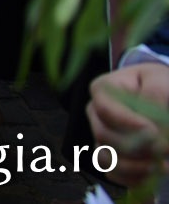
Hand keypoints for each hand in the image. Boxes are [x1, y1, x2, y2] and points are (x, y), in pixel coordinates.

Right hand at [89, 62, 168, 185]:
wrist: (157, 94)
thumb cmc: (156, 84)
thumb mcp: (159, 80)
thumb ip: (156, 95)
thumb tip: (153, 124)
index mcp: (102, 90)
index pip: (105, 110)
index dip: (128, 124)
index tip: (154, 133)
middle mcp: (95, 113)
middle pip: (104, 135)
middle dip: (136, 147)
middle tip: (166, 149)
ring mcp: (100, 135)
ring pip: (105, 158)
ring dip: (134, 167)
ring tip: (161, 165)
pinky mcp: (109, 154)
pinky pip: (112, 173)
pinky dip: (132, 178)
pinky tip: (153, 173)